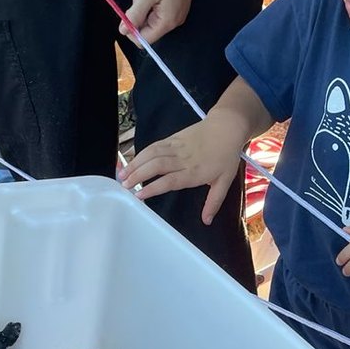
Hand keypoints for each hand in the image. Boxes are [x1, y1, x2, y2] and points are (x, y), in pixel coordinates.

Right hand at [119, 114, 244, 224]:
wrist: (227, 127)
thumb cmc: (226, 156)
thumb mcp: (225, 181)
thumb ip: (213, 202)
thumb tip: (206, 221)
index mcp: (195, 172)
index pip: (170, 181)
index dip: (154, 188)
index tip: (140, 196)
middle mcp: (183, 159)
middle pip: (156, 166)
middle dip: (138, 175)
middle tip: (124, 186)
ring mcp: (176, 146)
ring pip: (152, 154)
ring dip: (135, 163)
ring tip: (122, 175)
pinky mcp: (173, 137)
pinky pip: (155, 145)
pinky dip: (141, 152)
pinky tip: (131, 160)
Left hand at [120, 0, 194, 45]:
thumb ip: (134, 15)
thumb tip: (124, 31)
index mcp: (167, 22)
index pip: (144, 40)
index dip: (131, 31)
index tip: (126, 15)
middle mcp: (173, 21)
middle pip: (147, 29)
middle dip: (138, 16)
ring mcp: (176, 13)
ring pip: (151, 19)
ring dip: (143, 7)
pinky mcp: (176, 5)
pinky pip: (158, 10)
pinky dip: (150, 2)